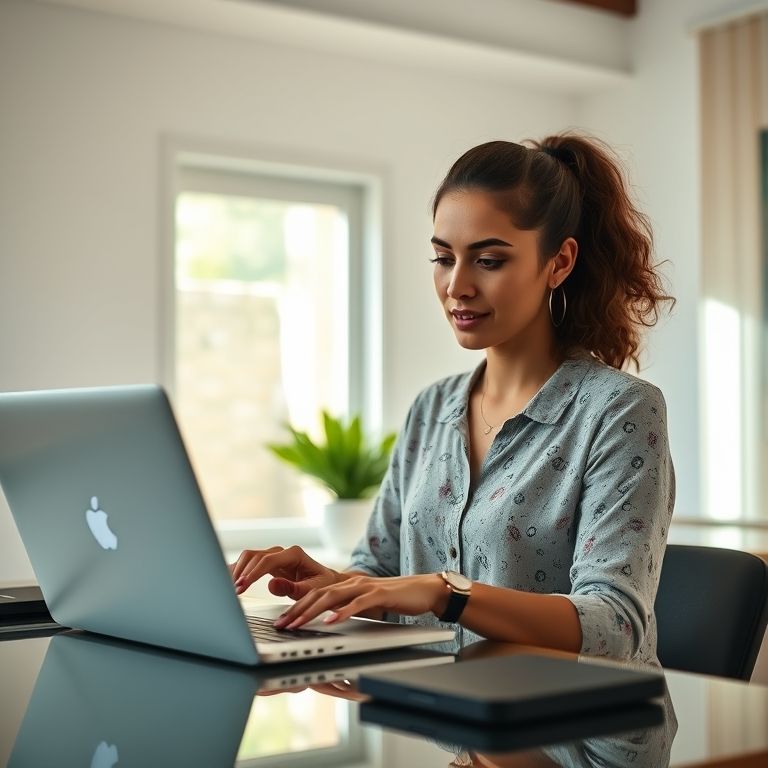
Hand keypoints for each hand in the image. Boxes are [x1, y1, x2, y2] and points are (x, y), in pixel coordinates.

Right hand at [229, 545, 340, 597]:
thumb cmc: (322, 585)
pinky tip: (228, 579)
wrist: (326, 581)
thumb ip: (293, 588)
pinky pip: (249, 562)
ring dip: (238, 570)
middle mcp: (282, 552)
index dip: (253, 573)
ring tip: (230, 587)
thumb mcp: (312, 590)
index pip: (268, 560)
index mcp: (294, 554)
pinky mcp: (268, 563)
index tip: (242, 586)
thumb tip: (271, 584)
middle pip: (255, 556)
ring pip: (249, 556)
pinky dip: (238, 569)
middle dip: (242, 572)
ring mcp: (274, 556)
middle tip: (233, 591)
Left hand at [273, 573, 447, 628]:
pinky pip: (357, 603)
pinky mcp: (379, 593)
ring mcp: (365, 586)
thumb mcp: (365, 604)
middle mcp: (352, 582)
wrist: (425, 590)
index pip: (314, 594)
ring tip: (297, 624)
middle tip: (281, 625)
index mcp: (346, 584)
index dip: (295, 607)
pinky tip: (331, 622)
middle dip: (296, 610)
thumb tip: (327, 620)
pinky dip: (342, 612)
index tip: (280, 622)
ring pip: (332, 597)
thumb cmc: (395, 599)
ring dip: (311, 612)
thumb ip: (347, 607)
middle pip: (317, 594)